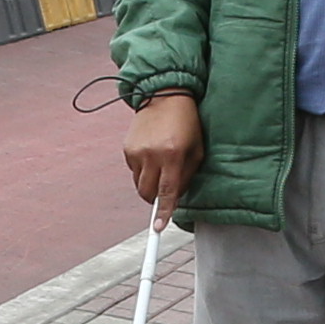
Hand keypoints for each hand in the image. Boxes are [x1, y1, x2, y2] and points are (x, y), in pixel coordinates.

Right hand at [120, 91, 200, 215]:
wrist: (165, 96)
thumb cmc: (187, 123)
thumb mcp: (197, 149)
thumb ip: (187, 176)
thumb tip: (176, 199)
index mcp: (173, 154)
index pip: (168, 191)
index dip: (163, 212)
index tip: (158, 228)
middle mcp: (152, 154)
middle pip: (148, 193)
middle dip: (155, 199)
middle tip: (165, 190)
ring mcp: (137, 151)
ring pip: (139, 184)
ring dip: (149, 184)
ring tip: (160, 166)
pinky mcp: (127, 148)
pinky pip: (134, 171)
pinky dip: (143, 170)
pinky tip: (152, 154)